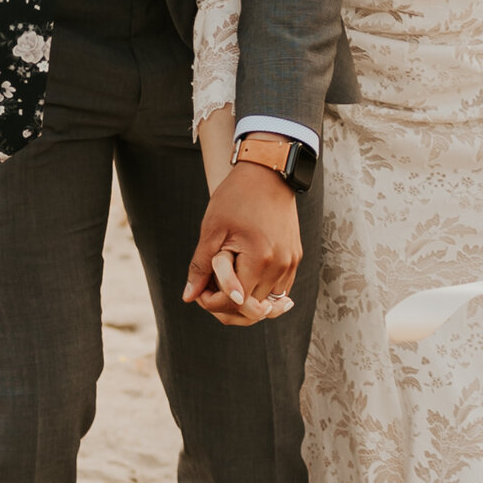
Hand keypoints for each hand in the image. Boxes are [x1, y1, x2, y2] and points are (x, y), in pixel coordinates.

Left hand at [185, 164, 299, 326]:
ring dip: (245, 302)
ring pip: (267, 304)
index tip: (199, 290)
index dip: (212, 302)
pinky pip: (279, 290)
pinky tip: (245, 281)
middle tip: (208, 290)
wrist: (268, 173)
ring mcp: (291, 263)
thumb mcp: (212, 230)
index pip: (235, 303)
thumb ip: (201, 267)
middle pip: (253, 310)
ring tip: (225, 284)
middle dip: (227, 305)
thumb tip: (188, 297)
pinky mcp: (295, 259)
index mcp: (260, 260)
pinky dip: (262, 292)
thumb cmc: (236, 197)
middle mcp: (280, 266)